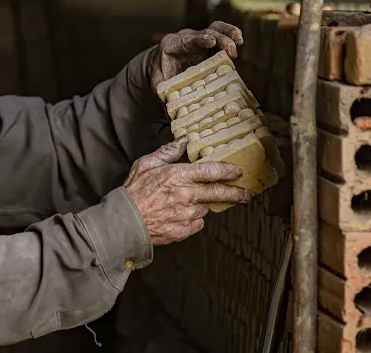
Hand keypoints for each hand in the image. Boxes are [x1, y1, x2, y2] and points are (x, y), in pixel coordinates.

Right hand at [124, 138, 250, 245]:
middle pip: (219, 193)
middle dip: (236, 193)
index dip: (228, 170)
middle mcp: (187, 196)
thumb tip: (182, 140)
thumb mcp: (147, 164)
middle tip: (246, 194)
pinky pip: (197, 223)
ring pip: (206, 208)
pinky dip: (193, 219)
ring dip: (203, 204)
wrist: (125, 221)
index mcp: (179, 176)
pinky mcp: (184, 230)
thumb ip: (168, 151)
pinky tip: (181, 214)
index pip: (212, 171)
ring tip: (189, 202)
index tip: (237, 172)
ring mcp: (187, 215)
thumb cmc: (134, 191)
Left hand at [148, 22, 243, 90]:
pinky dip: (230, 35)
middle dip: (220, 39)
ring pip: (215, 28)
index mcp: (172, 45)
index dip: (199, 40)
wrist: (159, 64)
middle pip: (205, 32)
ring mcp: (198, 39)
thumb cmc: (159, 74)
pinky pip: (220, 34)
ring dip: (228, 33)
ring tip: (239, 41)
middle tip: (232, 51)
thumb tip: (173, 114)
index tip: (211, 41)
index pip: (187, 41)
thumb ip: (166, 94)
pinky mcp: (208, 43)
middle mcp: (186, 38)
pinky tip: (239, 41)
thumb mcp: (159, 84)